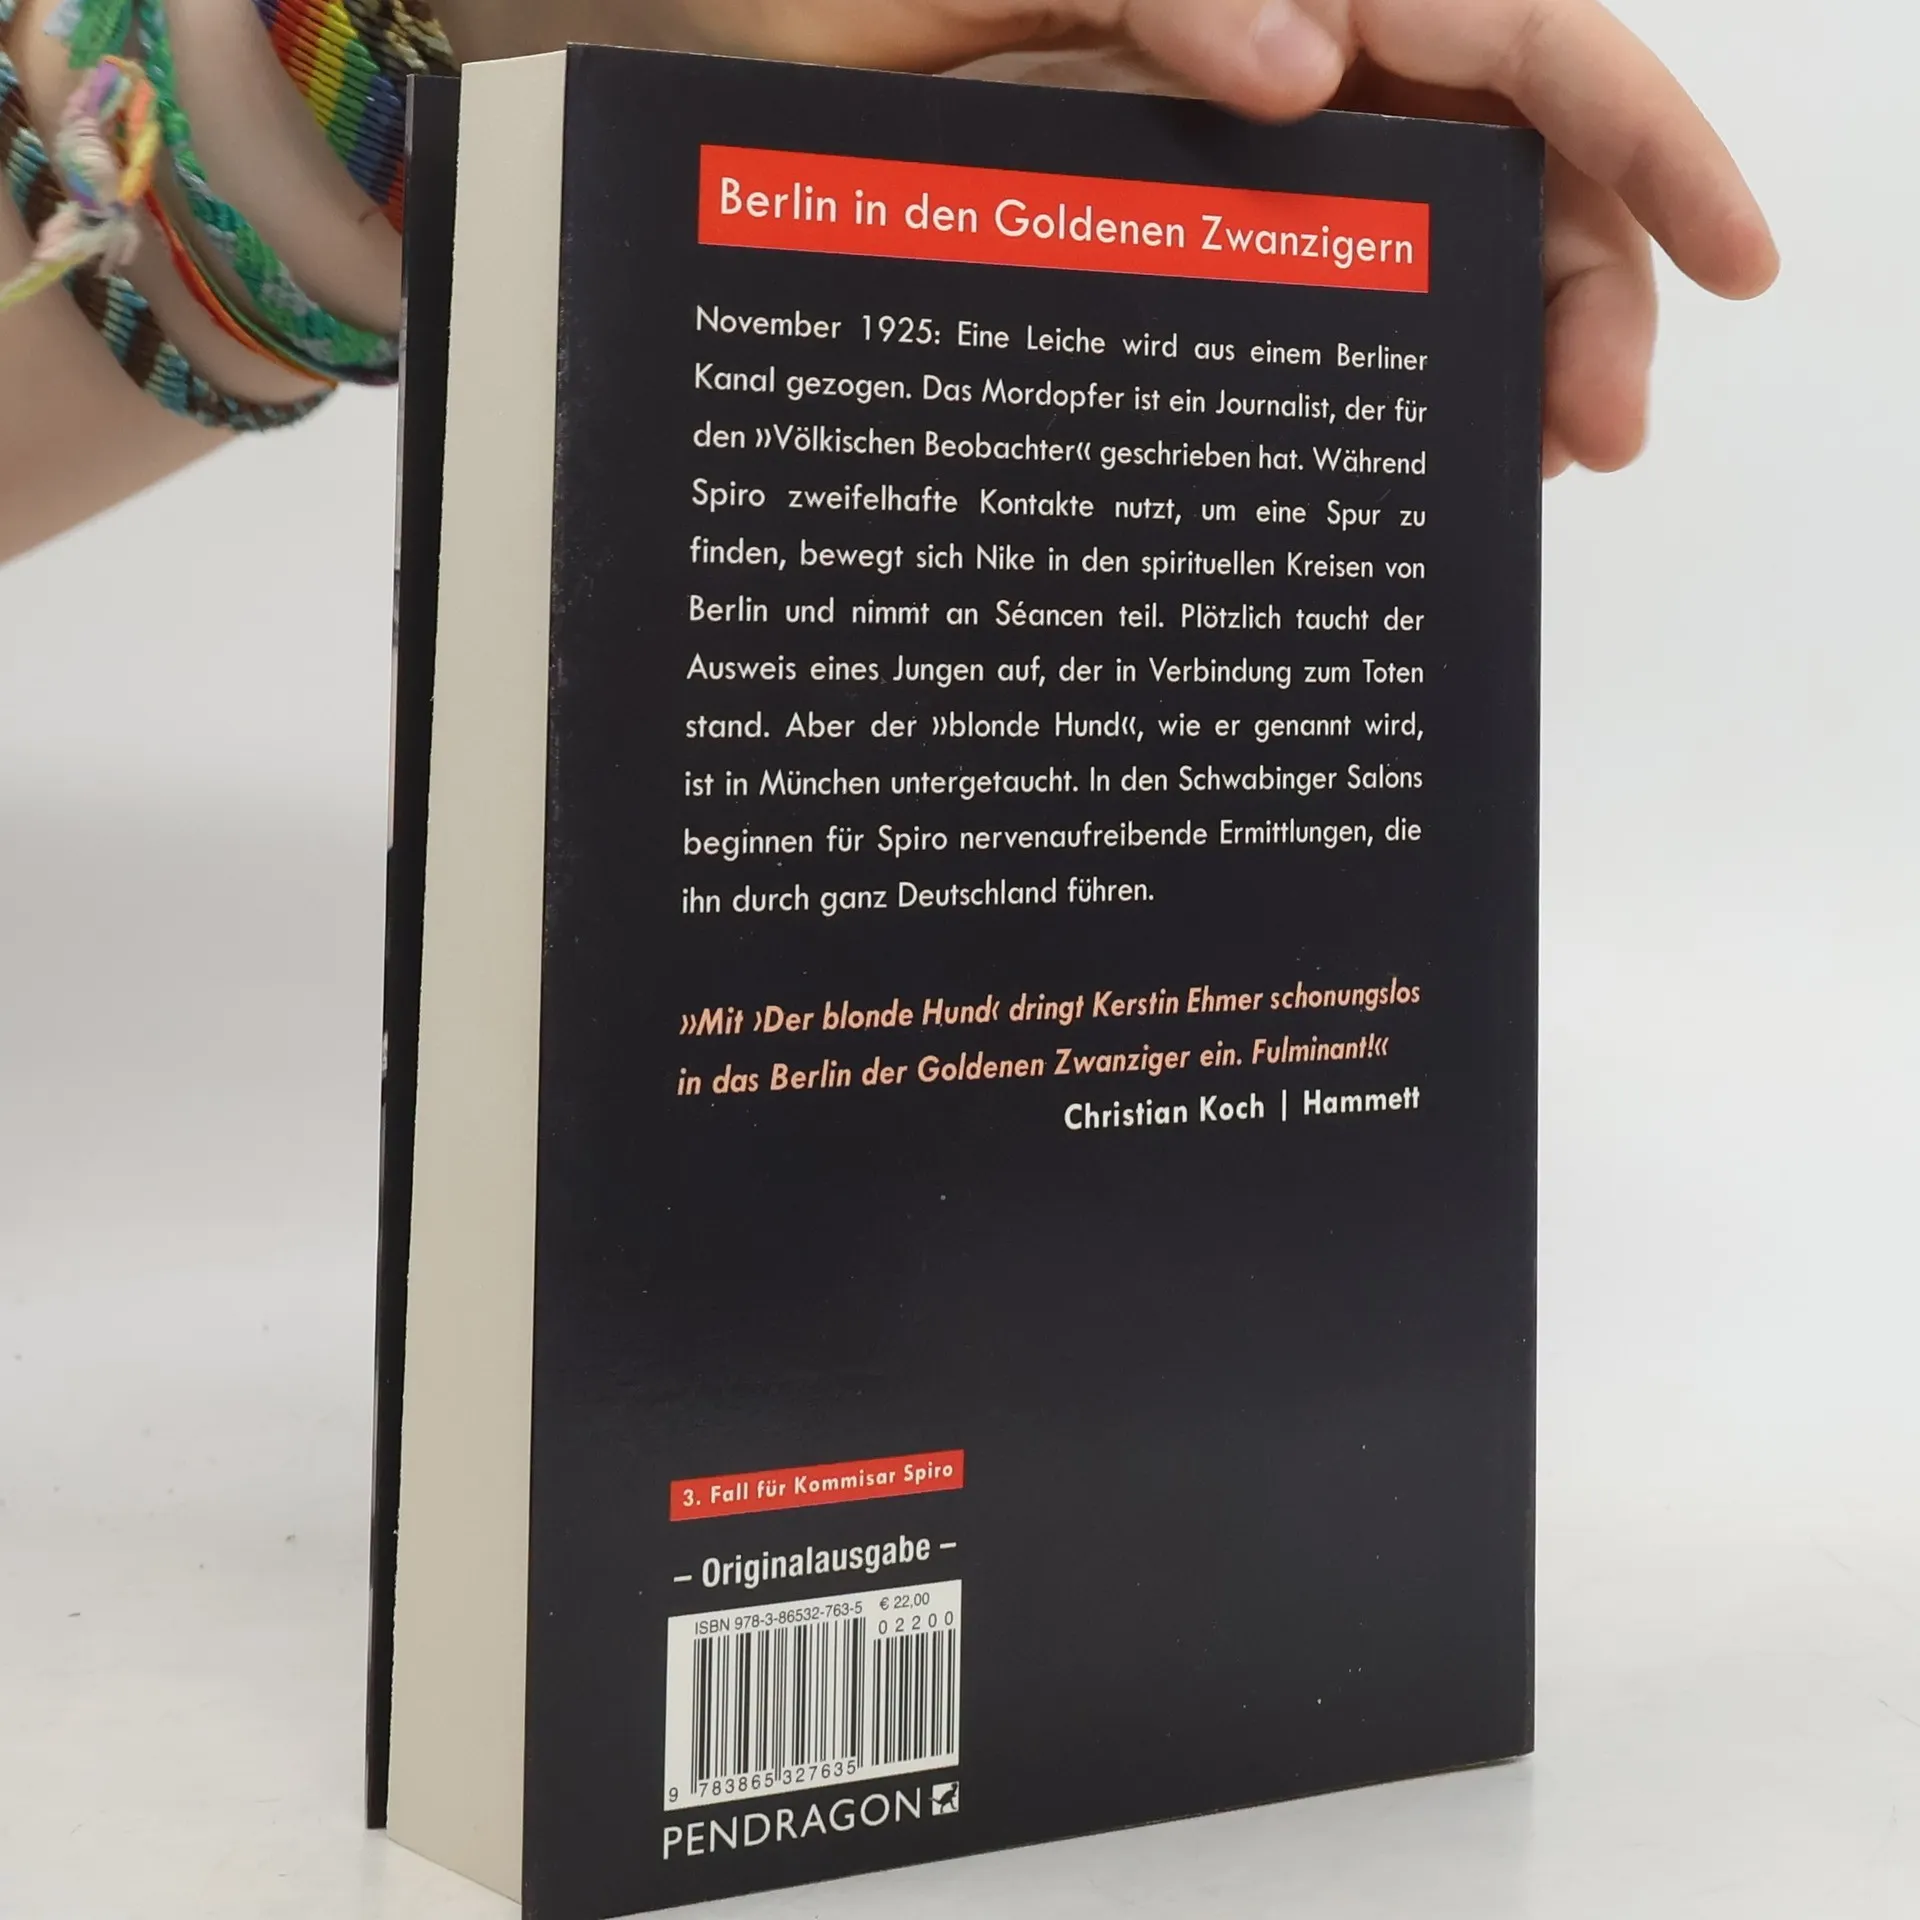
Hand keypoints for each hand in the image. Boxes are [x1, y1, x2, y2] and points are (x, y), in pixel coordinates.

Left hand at [695, 0, 1778, 475]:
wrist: (661, 53)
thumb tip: (1306, 51)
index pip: (1505, 18)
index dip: (1637, 133)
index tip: (1732, 265)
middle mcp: (1262, 38)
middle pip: (1494, 138)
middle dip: (1576, 278)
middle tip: (1584, 446)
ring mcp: (1217, 131)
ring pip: (1417, 220)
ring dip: (1487, 336)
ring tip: (1511, 470)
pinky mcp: (1163, 215)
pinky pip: (1309, 274)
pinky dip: (1372, 354)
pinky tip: (1391, 442)